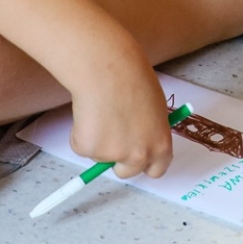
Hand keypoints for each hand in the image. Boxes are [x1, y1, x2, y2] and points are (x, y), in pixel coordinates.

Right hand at [67, 53, 174, 179]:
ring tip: (101, 110)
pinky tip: (88, 112)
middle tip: (112, 134)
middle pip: (127, 172)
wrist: (109, 71)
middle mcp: (139, 156)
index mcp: (161, 145)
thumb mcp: (155, 108)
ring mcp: (113, 155)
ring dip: (98, 141)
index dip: (145, 164)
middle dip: (118, 159)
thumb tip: (137, 135)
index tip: (137, 156)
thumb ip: (149, 128)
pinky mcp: (88, 150)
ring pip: (100, 156)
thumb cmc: (134, 79)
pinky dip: (81, 134)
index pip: (156, 170)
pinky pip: (81, 147)